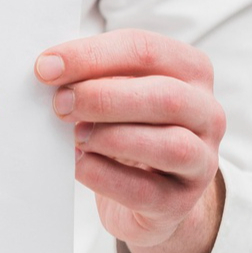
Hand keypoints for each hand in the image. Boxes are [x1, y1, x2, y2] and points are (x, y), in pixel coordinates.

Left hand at [36, 29, 225, 252]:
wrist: (149, 194)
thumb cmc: (126, 127)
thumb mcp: (116, 93)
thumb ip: (91, 77)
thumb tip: (48, 70)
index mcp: (189, 70)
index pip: (146, 50)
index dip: (92, 56)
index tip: (45, 67)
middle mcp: (206, 112)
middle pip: (165, 97)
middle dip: (103, 98)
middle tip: (59, 104)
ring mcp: (201, 159)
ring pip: (170, 145)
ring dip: (111, 138)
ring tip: (74, 137)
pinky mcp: (181, 202)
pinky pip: (146, 190)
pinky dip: (105, 176)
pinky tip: (79, 165)